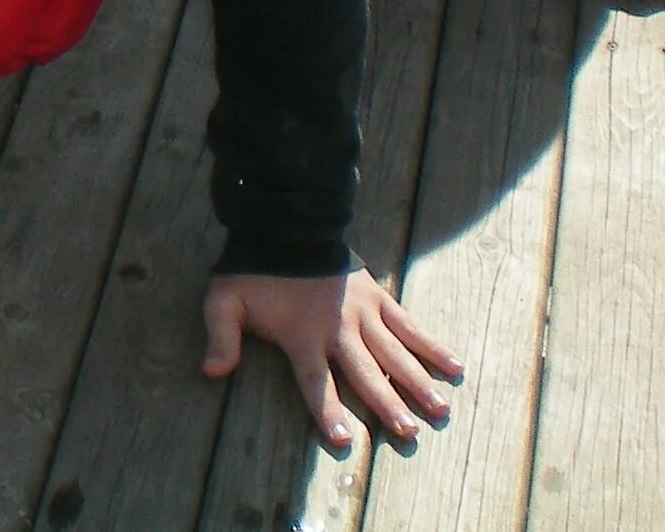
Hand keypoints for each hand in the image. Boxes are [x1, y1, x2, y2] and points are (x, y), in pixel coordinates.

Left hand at [203, 267, 461, 454]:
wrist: (285, 224)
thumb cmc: (253, 270)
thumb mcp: (224, 300)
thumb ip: (220, 336)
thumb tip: (211, 372)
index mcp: (302, 335)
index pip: (315, 381)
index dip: (327, 410)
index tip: (344, 440)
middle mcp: (338, 328)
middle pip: (365, 372)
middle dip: (386, 403)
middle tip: (408, 432)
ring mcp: (363, 312)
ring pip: (394, 352)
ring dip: (416, 380)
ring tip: (439, 408)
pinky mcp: (378, 297)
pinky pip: (408, 325)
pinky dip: (431, 346)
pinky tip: (454, 367)